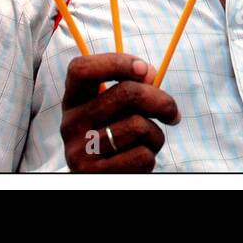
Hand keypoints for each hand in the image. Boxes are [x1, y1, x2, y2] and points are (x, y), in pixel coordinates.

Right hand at [60, 53, 179, 172]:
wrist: (99, 180)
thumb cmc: (113, 135)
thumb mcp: (113, 110)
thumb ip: (128, 87)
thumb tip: (148, 72)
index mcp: (73, 100)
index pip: (82, 68)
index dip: (116, 62)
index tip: (144, 68)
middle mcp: (70, 123)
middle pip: (126, 93)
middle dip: (160, 99)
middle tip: (171, 111)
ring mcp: (79, 150)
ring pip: (139, 126)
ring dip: (156, 134)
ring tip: (150, 141)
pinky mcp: (94, 175)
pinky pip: (141, 155)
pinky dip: (151, 156)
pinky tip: (140, 159)